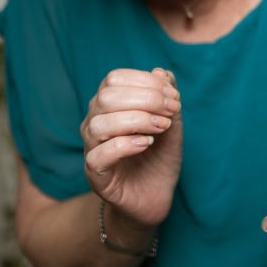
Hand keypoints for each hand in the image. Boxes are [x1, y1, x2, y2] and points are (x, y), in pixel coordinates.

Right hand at [81, 67, 182, 228]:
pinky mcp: (96, 176)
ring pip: (99, 125)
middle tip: (171, 112)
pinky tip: (146, 144)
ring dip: (136, 121)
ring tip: (160, 128)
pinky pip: (99, 155)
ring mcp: (92, 149)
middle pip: (106, 97)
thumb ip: (167, 96)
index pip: (114, 78)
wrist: (156, 195)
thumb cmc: (159, 155)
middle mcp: (94, 122)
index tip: (174, 96)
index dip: (146, 82)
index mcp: (109, 105)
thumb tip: (161, 72)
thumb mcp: (170, 121)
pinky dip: (125, 145)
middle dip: (145, 99)